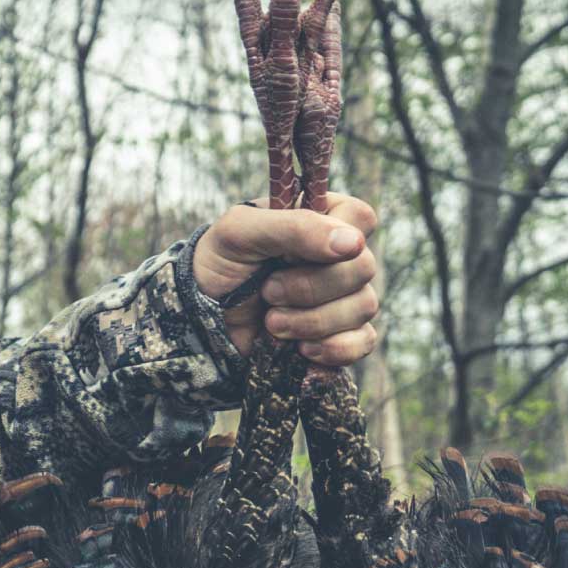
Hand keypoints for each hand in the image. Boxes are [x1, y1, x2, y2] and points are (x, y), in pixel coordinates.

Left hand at [192, 192, 378, 365]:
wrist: (202, 319)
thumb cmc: (219, 263)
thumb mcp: (241, 232)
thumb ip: (294, 227)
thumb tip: (354, 243)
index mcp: (322, 218)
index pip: (360, 219)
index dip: (330, 242)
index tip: (287, 256)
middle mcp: (340, 256)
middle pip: (363, 268)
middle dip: (309, 288)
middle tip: (268, 292)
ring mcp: (344, 296)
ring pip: (364, 307)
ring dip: (312, 321)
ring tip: (271, 323)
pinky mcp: (342, 333)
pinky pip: (364, 342)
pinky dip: (334, 349)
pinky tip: (302, 349)